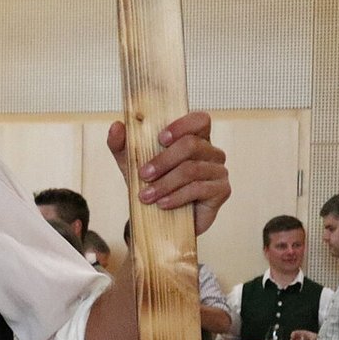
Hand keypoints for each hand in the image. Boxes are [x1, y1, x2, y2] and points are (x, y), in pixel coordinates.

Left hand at [108, 111, 229, 235]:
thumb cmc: (152, 185)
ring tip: (146, 196)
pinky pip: (199, 189)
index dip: (182, 126)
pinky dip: (176, 197)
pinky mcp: (222, 190)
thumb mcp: (132, 165)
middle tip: (143, 175)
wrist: (163, 220)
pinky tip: (162, 204)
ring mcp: (219, 170)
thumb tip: (116, 126)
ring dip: (165, 183)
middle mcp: (211, 151)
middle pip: (191, 145)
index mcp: (195, 138)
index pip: (199, 120)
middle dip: (163, 161)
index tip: (160, 138)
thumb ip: (121, 145)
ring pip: (192, 169)